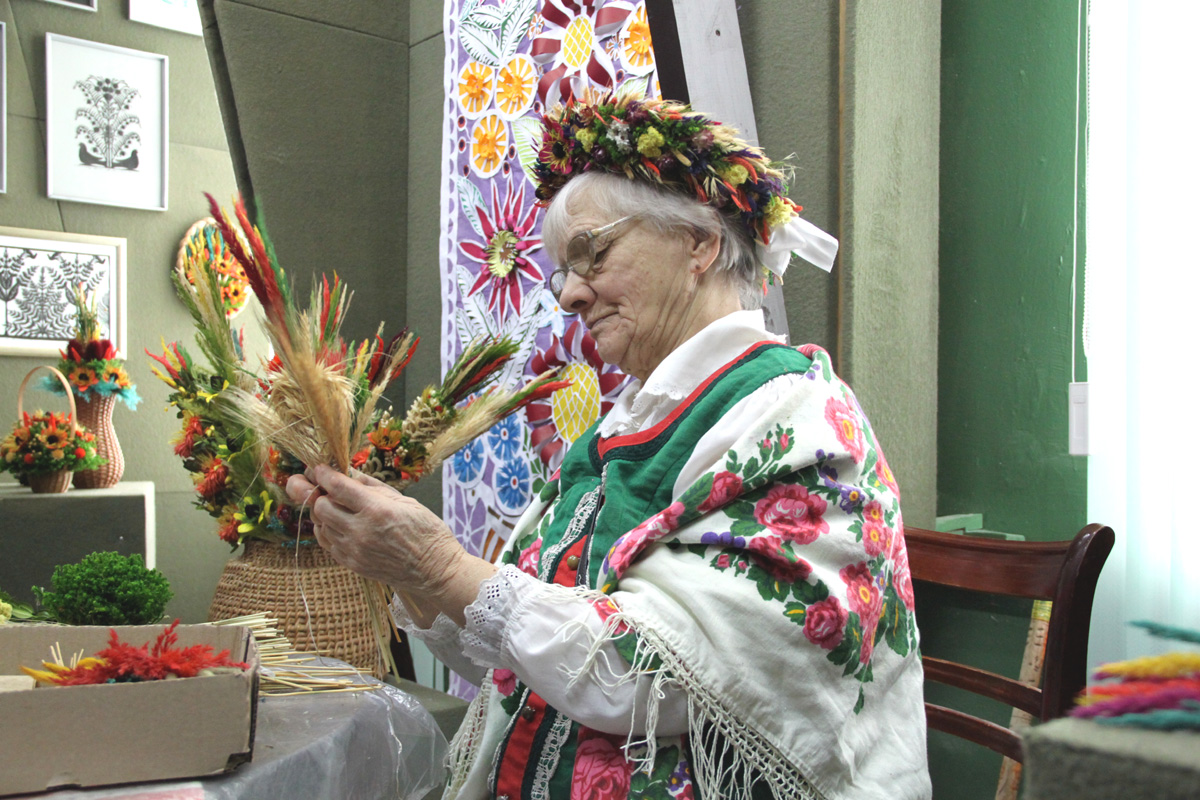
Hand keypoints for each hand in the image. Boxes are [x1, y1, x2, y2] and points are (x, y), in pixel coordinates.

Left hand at [287, 465, 465, 598]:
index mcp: (377, 509)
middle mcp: (361, 531)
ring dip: (321, 511)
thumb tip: (348, 472)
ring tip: (332, 503)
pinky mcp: (351, 564)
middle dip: (316, 492)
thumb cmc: (426, 531)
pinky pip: (326, 543)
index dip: (321, 473)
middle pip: (319, 506)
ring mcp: (354, 550)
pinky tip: (337, 522)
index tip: (317, 467)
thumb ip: (372, 486)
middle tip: (320, 485)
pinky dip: (327, 529)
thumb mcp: (404, 500)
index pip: (336, 486)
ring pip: (319, 524)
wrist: (435, 570)